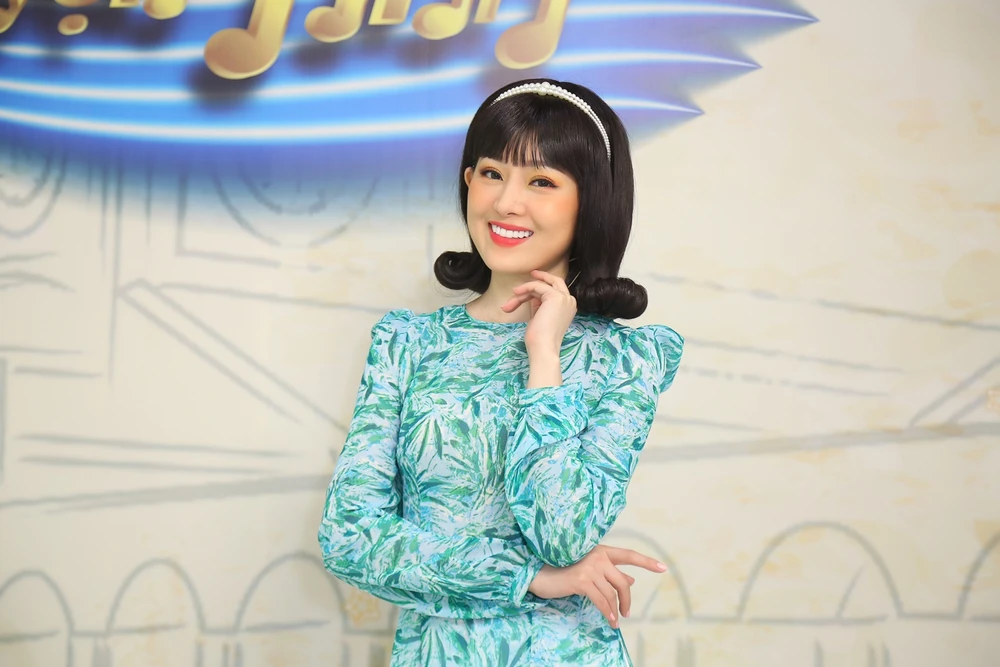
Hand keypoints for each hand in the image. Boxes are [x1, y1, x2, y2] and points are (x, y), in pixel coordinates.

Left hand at [501, 270, 575, 358]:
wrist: (543, 347)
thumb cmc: (540, 338)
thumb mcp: (540, 317)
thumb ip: (539, 305)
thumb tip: (530, 295)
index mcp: (568, 307)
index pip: (554, 291)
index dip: (540, 289)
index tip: (528, 287)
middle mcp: (569, 300)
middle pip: (555, 282)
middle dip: (542, 277)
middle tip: (531, 273)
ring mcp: (564, 297)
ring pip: (541, 285)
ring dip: (524, 291)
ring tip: (510, 303)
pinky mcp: (555, 296)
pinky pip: (537, 286)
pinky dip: (525, 289)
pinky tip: (516, 294)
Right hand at [527, 545, 667, 627]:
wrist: (541, 573)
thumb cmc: (565, 570)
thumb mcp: (590, 570)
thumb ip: (610, 574)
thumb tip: (631, 580)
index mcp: (601, 550)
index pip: (628, 555)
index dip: (646, 562)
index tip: (663, 568)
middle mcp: (597, 556)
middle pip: (622, 581)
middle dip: (627, 599)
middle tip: (627, 613)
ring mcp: (589, 567)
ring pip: (612, 593)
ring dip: (616, 610)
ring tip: (616, 620)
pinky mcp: (581, 580)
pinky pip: (601, 600)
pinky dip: (607, 612)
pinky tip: (610, 621)